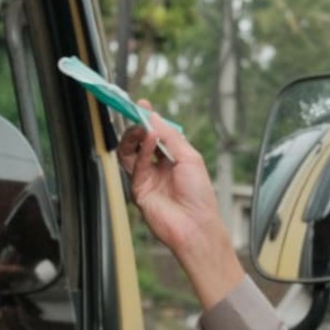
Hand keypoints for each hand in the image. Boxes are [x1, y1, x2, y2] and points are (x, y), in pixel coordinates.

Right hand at [119, 106, 244, 307]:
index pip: (156, 134)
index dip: (149, 120)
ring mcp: (147, 178)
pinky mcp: (139, 190)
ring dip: (135, 136)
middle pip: (140, 141)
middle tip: (138, 114)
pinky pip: (135, 165)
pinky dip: (142, 149)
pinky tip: (149, 138)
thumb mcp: (189, 156)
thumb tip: (154, 117)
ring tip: (142, 126)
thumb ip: (170, 136)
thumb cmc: (199, 194)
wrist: (195, 224)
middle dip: (138, 125)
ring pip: (131, 152)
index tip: (141, 106)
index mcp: (173, 157)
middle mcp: (158, 166)